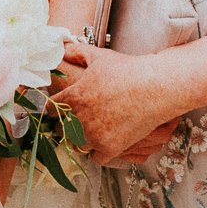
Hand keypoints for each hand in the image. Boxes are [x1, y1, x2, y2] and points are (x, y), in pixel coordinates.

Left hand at [51, 43, 180, 164]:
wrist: (154, 88)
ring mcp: (94, 136)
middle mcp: (80, 119)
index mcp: (73, 97)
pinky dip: (99, 152)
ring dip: (82, 139)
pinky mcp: (110, 148)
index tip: (61, 108)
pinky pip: (96, 157)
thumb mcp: (99, 57)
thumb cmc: (127, 71)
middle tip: (77, 121)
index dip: (56, 108)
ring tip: (91, 132)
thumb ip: (77, 52)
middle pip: (62, 129)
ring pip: (77, 145)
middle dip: (67, 124)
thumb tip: (62, 50)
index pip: (52, 109)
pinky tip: (105, 141)